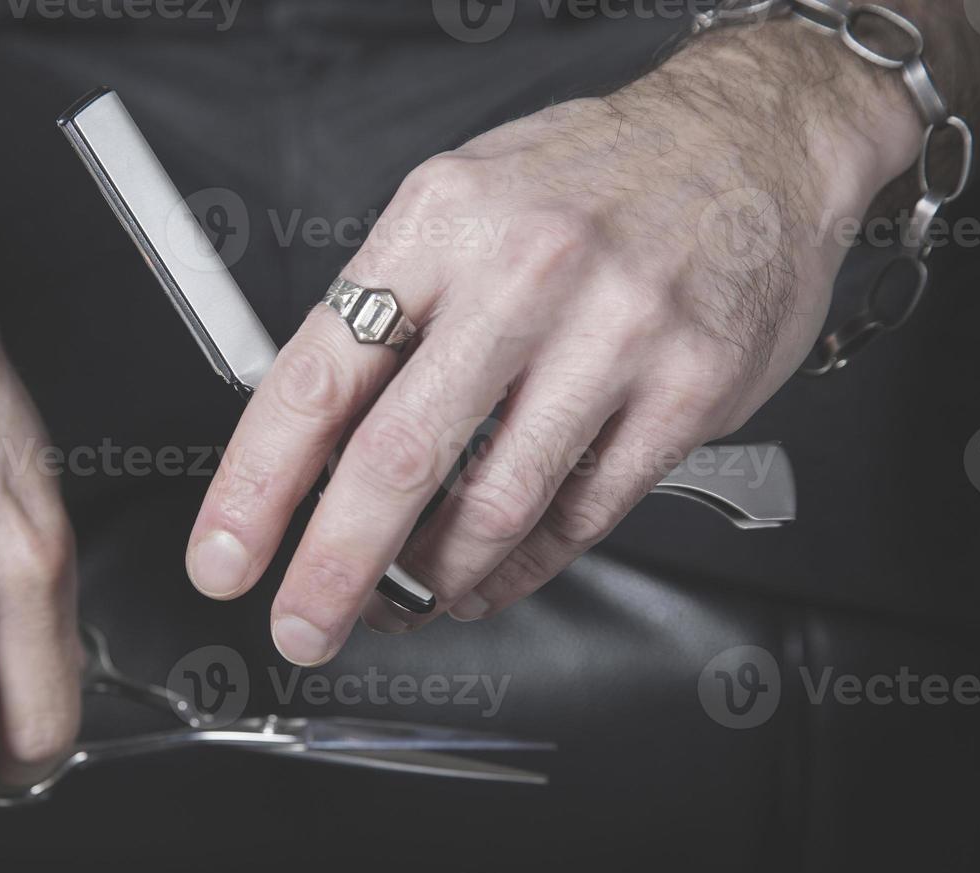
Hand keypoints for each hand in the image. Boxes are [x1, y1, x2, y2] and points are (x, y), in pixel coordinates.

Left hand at [185, 23, 922, 664]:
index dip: (256, 483)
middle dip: (334, 567)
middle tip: (303, 626)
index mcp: (440, 221)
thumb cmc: (591, 180)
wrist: (754, 139)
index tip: (225, 553)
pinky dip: (520, 569)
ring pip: (494, 506)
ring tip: (403, 602)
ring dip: (432, 579)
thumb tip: (312, 436)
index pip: (317, 374)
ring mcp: (614, 334)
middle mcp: (523, 273)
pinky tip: (485, 579)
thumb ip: (391, 306)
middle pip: (398, 456)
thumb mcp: (461, 200)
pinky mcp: (687, 391)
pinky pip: (581, 515)